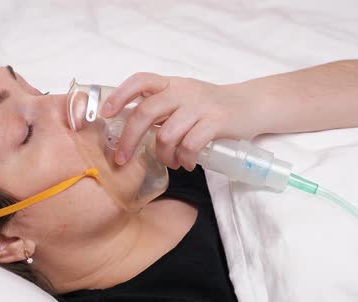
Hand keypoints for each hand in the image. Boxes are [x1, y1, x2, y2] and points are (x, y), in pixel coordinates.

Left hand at [102, 73, 265, 170]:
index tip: (106, 113)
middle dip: (129, 139)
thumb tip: (130, 132)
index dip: (120, 95)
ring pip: (166, 134)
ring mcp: (200, 106)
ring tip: (171, 163)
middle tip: (122, 159)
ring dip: (163, 156)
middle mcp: (184, 92)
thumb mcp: (185, 99)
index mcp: (172, 84)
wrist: (252, 105)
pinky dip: (184, 159)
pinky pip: (190, 145)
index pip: (141, 81)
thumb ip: (162, 109)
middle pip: (146, 112)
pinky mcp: (217, 121)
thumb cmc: (212, 108)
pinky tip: (187, 164)